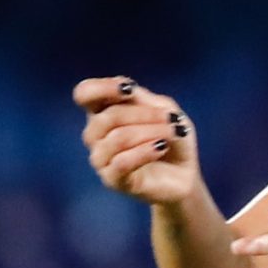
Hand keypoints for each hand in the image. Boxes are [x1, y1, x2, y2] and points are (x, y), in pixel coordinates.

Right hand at [75, 76, 199, 205]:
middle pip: (107, 117)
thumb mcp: (165, 110)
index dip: (102, 88)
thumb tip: (125, 87)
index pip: (84, 94)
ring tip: (172, 134)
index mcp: (103, 111)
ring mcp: (101, 159)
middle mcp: (96, 135)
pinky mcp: (113, 180)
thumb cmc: (171, 138)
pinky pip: (121, 163)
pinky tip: (161, 147)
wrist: (183, 174)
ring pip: (117, 139)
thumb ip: (143, 98)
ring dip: (150, 132)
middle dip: (144, 115)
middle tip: (171, 119)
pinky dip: (144, 152)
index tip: (129, 90)